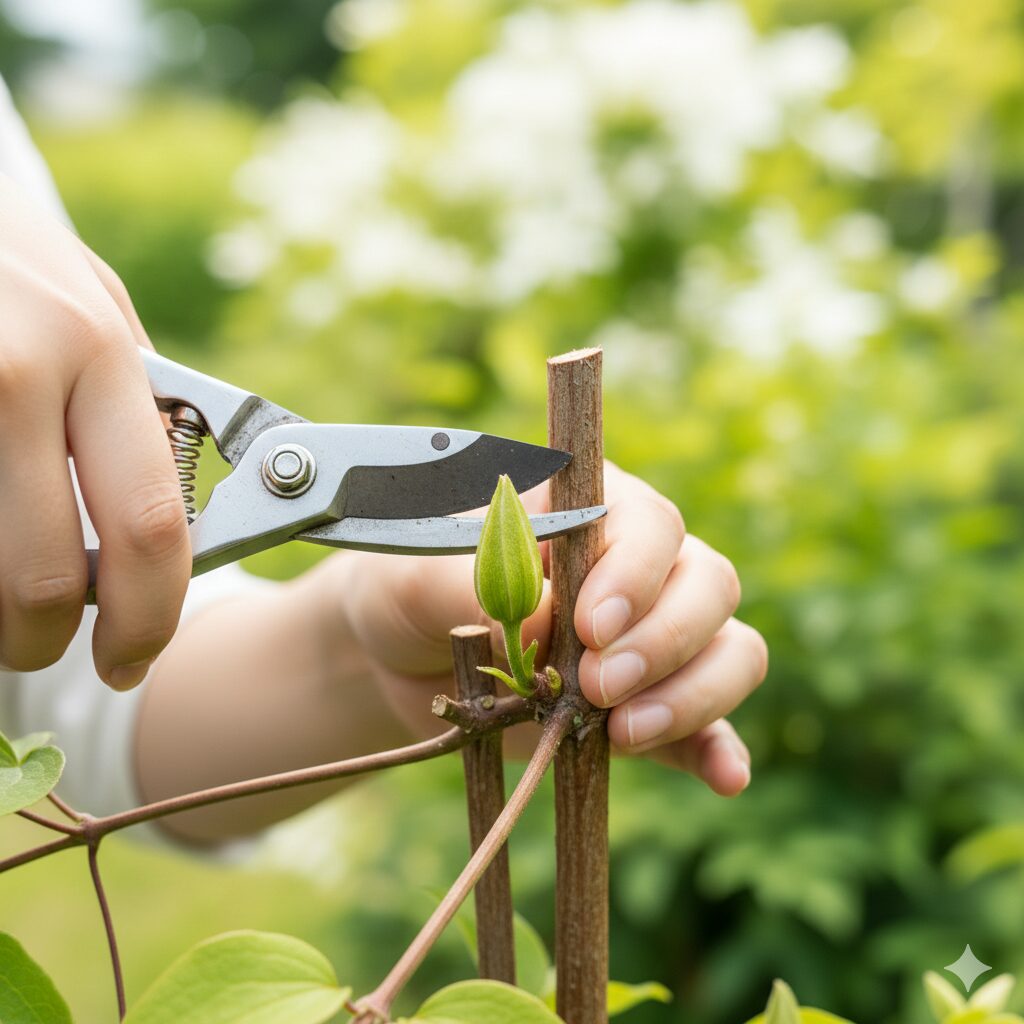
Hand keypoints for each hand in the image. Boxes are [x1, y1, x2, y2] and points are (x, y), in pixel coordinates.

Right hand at [0, 175, 190, 688]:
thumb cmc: (12, 261)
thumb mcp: (92, 310)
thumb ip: (133, 408)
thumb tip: (180, 520)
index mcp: (98, 352)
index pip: (151, 523)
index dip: (150, 615)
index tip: (133, 656)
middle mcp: (20, 373)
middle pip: (45, 573)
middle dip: (45, 641)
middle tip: (45, 649)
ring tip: (1, 606)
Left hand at [323, 462, 766, 795]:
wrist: (398, 658)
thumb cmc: (408, 590)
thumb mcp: (414, 575)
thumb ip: (473, 581)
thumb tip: (549, 619)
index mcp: (590, 512)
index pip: (651, 525)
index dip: (636, 575)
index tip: (589, 628)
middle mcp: (639, 568)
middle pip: (707, 584)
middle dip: (664, 640)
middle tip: (597, 685)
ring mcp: (652, 638)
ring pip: (729, 648)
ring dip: (695, 693)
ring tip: (624, 733)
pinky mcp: (647, 705)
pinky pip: (711, 723)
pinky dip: (720, 749)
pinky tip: (724, 777)